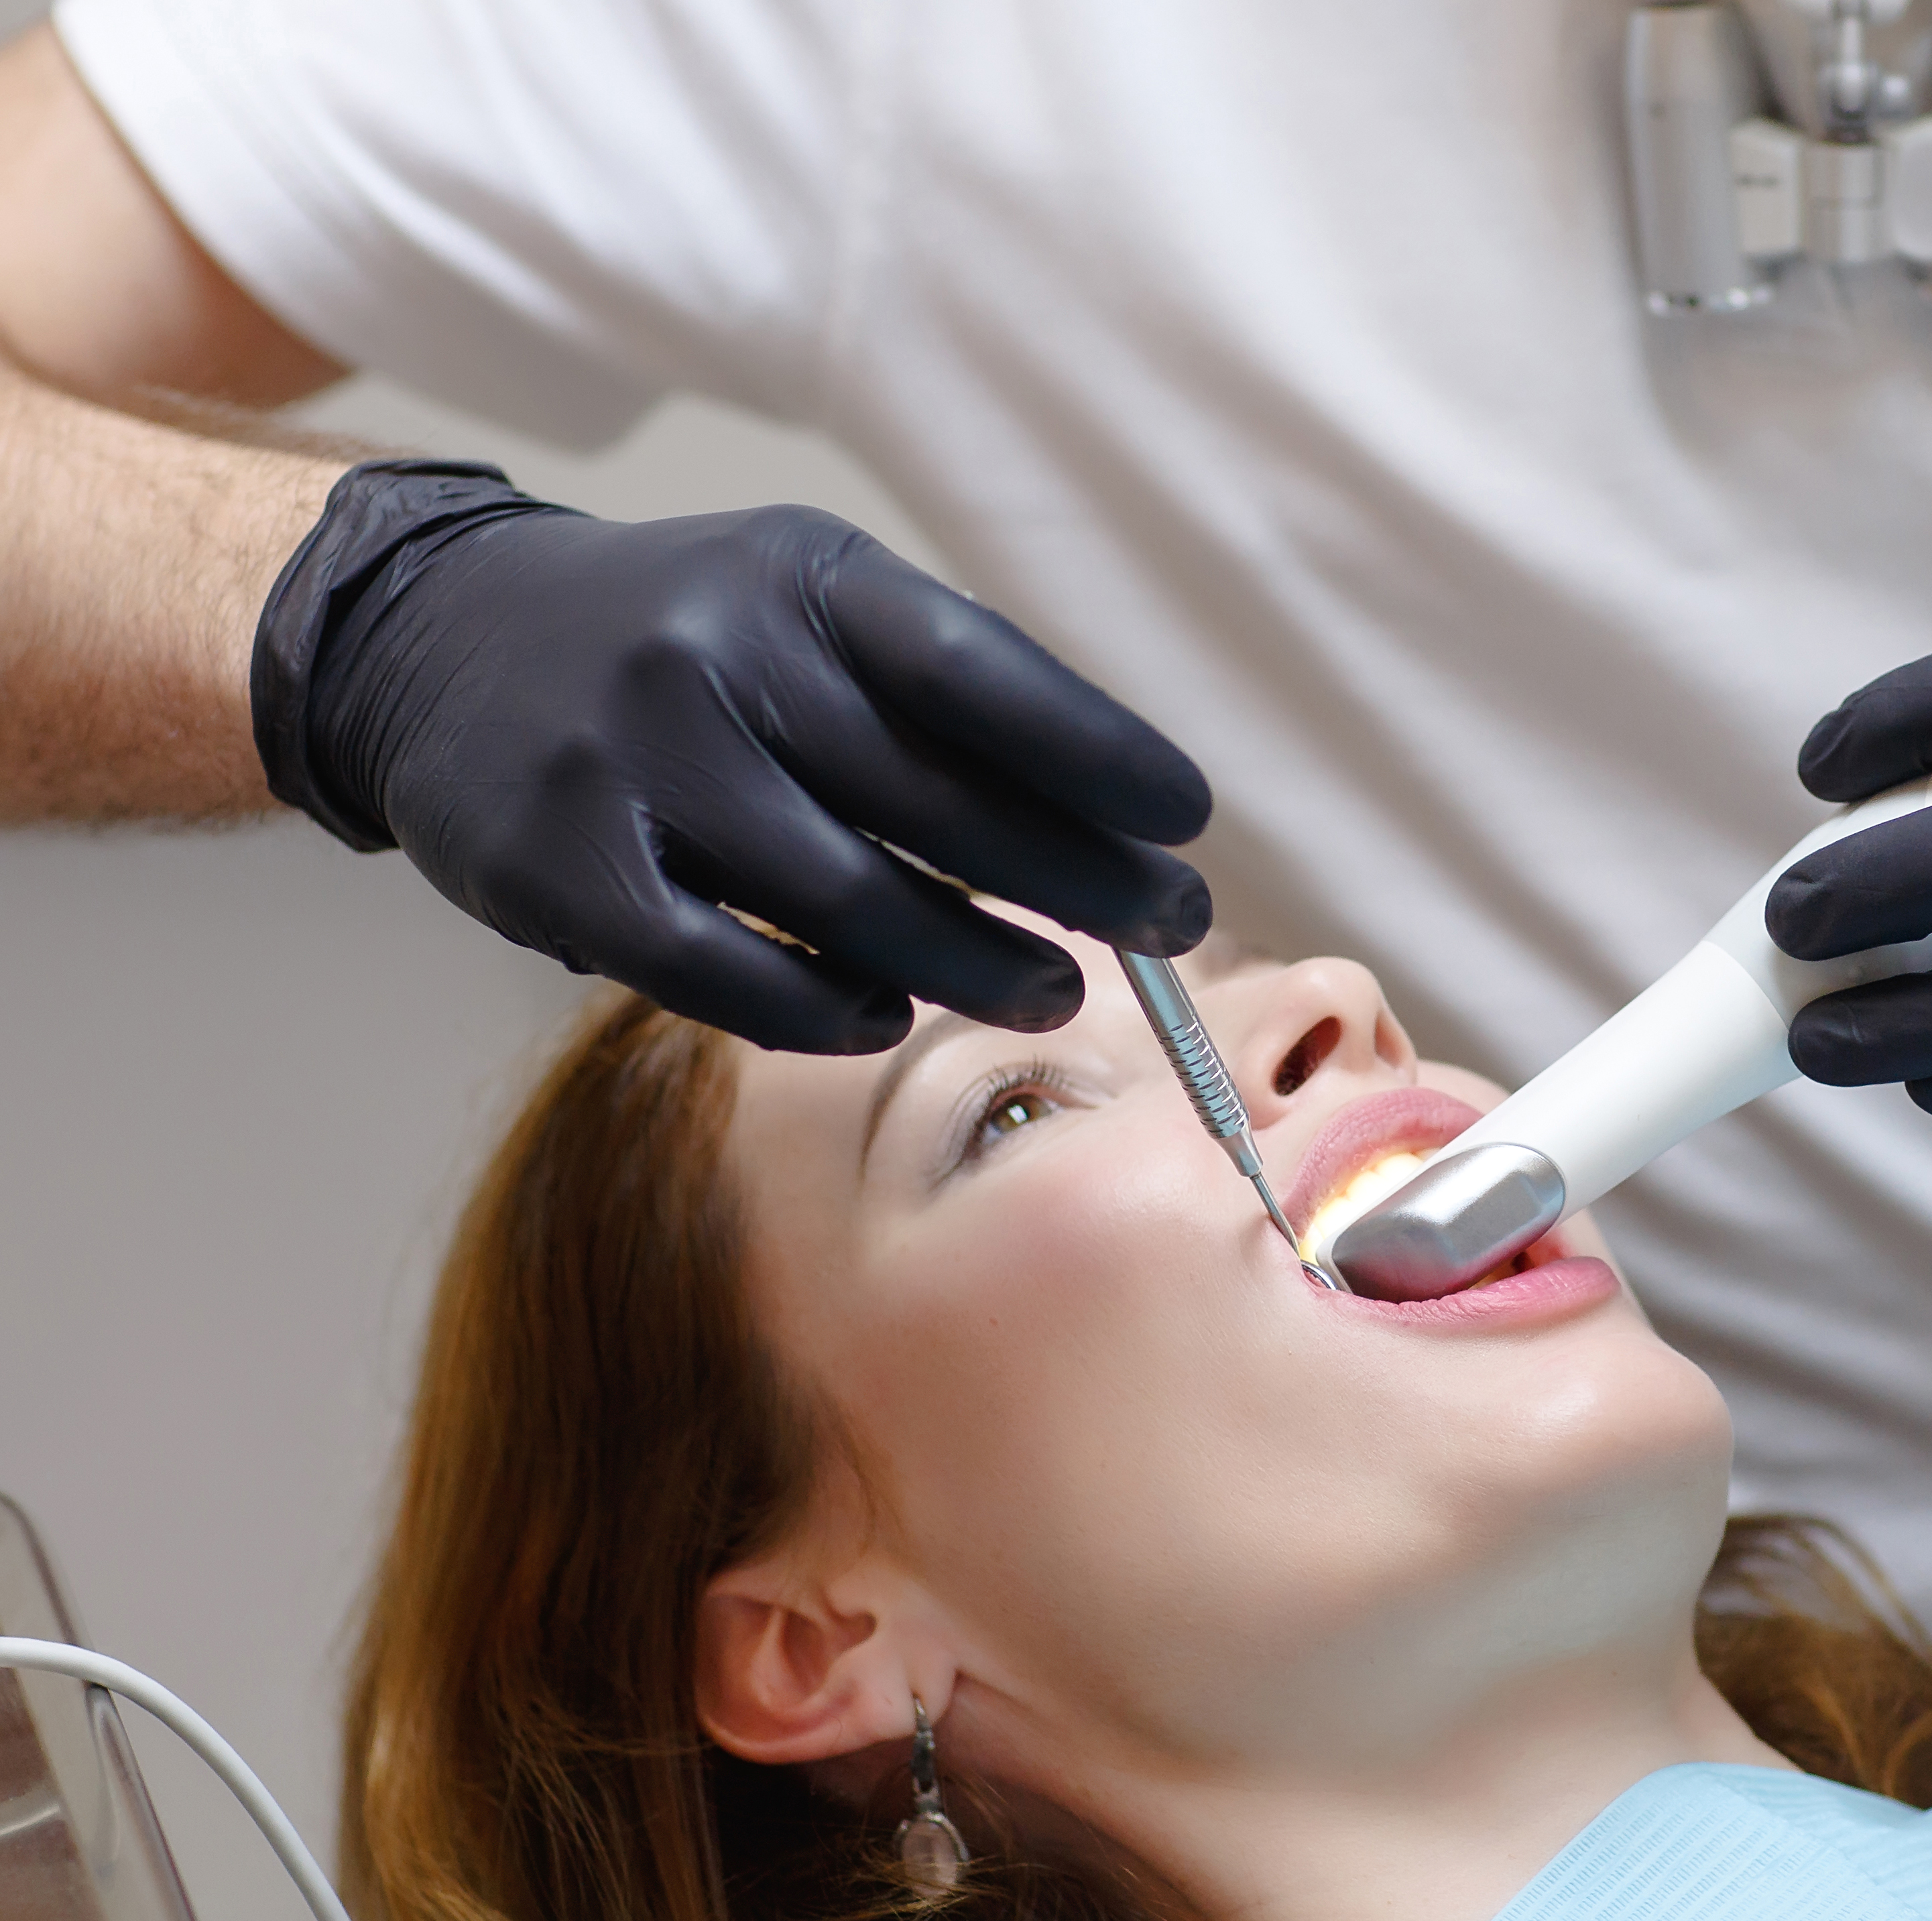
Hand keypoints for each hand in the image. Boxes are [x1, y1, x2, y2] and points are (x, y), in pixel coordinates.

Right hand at [252, 461, 1211, 1051]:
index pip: (981, 673)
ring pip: (853, 904)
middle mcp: (717, 658)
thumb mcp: (802, 605)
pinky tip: (890, 1013)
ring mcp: (636, 767)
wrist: (430, 641)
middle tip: (1174, 926)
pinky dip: (830, 1008)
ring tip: (1054, 990)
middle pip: (940, 803)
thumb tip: (1111, 812)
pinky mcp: (565, 873)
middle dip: (1081, 879)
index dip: (1098, 754)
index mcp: (802, 579)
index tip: (1185, 818)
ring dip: (978, 963)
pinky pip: (732, 976)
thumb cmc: (681, 641)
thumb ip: (936, 691)